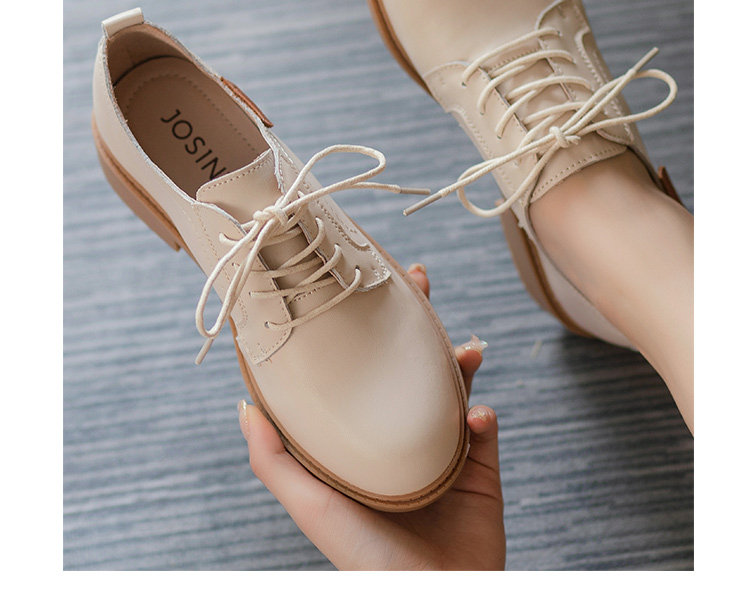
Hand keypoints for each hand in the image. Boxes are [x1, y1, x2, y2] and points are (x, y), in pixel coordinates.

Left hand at [237, 263, 505, 569]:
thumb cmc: (363, 560)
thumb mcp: (310, 505)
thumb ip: (273, 460)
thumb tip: (244, 405)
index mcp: (362, 441)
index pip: (361, 373)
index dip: (362, 331)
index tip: (360, 290)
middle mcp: (399, 437)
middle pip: (409, 364)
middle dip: (416, 322)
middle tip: (420, 282)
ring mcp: (441, 450)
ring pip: (452, 385)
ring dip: (459, 359)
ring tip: (464, 350)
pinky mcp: (479, 469)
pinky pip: (486, 427)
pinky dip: (483, 416)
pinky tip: (474, 420)